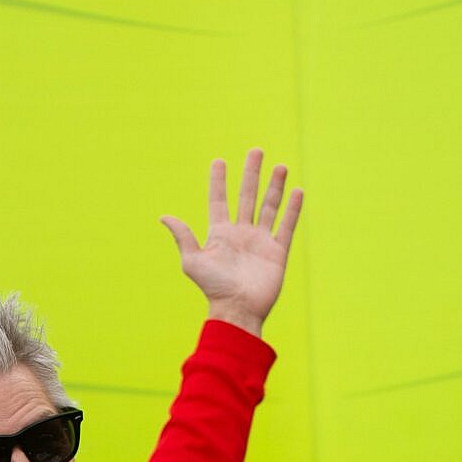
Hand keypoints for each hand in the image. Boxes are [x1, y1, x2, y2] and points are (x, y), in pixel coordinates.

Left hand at [159, 149, 302, 335]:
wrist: (238, 309)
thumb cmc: (213, 288)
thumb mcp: (192, 261)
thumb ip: (183, 236)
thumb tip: (164, 216)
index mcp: (220, 233)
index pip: (219, 200)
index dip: (219, 181)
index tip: (219, 161)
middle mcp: (241, 233)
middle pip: (247, 196)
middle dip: (252, 174)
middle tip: (256, 151)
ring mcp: (260, 241)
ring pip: (269, 207)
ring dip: (275, 186)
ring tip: (280, 166)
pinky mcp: (277, 252)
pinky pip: (286, 226)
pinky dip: (292, 210)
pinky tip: (297, 191)